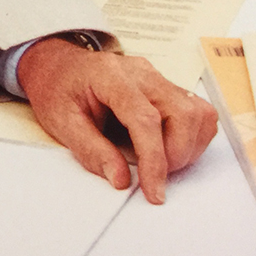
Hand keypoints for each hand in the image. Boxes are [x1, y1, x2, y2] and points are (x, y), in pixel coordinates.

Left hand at [16, 38, 216, 204]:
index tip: (153, 190)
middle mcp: (141, 73)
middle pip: (183, 113)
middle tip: (152, 176)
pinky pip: (198, 112)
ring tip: (158, 161)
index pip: (145, 119)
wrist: (58, 65)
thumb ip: (91, 151)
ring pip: (198, 112)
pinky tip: (167, 147)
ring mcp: (157, 77)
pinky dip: (192, 137)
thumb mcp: (60, 122)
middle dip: (175, 155)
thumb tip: (121, 179)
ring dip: (187, 147)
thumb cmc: (57, 89)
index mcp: (111, 76)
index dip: (154, 159)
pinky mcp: (166, 87)